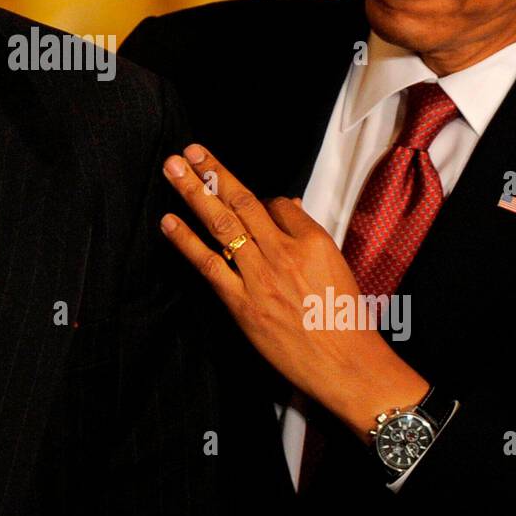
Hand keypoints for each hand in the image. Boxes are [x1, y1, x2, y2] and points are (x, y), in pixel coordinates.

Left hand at [160, 143, 426, 439]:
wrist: (346, 365)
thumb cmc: (344, 320)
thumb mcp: (336, 267)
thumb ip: (308, 235)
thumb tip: (286, 207)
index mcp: (313, 240)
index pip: (277, 204)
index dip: (257, 198)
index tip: (241, 197)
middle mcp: (284, 252)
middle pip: (243, 202)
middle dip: (213, 172)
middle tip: (189, 149)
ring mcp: (261, 276)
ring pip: (222, 224)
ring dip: (194, 192)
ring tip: (173, 167)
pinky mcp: (242, 303)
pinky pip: (209, 264)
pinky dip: (186, 241)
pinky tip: (168, 221)